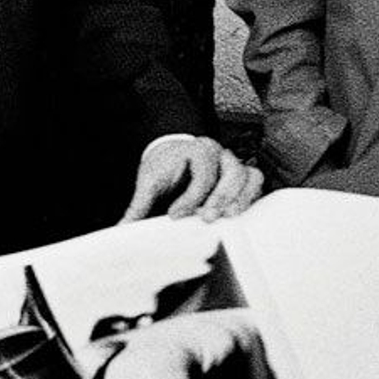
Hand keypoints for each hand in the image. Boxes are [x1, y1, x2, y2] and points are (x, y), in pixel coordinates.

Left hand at [120, 135, 262, 223]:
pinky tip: (238, 214)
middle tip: (207, 217)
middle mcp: (219, 153)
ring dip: (240, 198)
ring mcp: (233, 164)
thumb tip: (122, 229)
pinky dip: (250, 197)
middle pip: (231, 170)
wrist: (175, 156)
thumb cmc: (165, 167)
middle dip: (220, 196)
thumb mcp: (150, 182)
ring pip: (249, 175)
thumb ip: (139, 206)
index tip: (175, 214)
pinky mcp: (242, 177)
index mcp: (196, 149)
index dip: (190, 196)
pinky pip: (256, 182)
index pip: (201, 171)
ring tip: (228, 218)